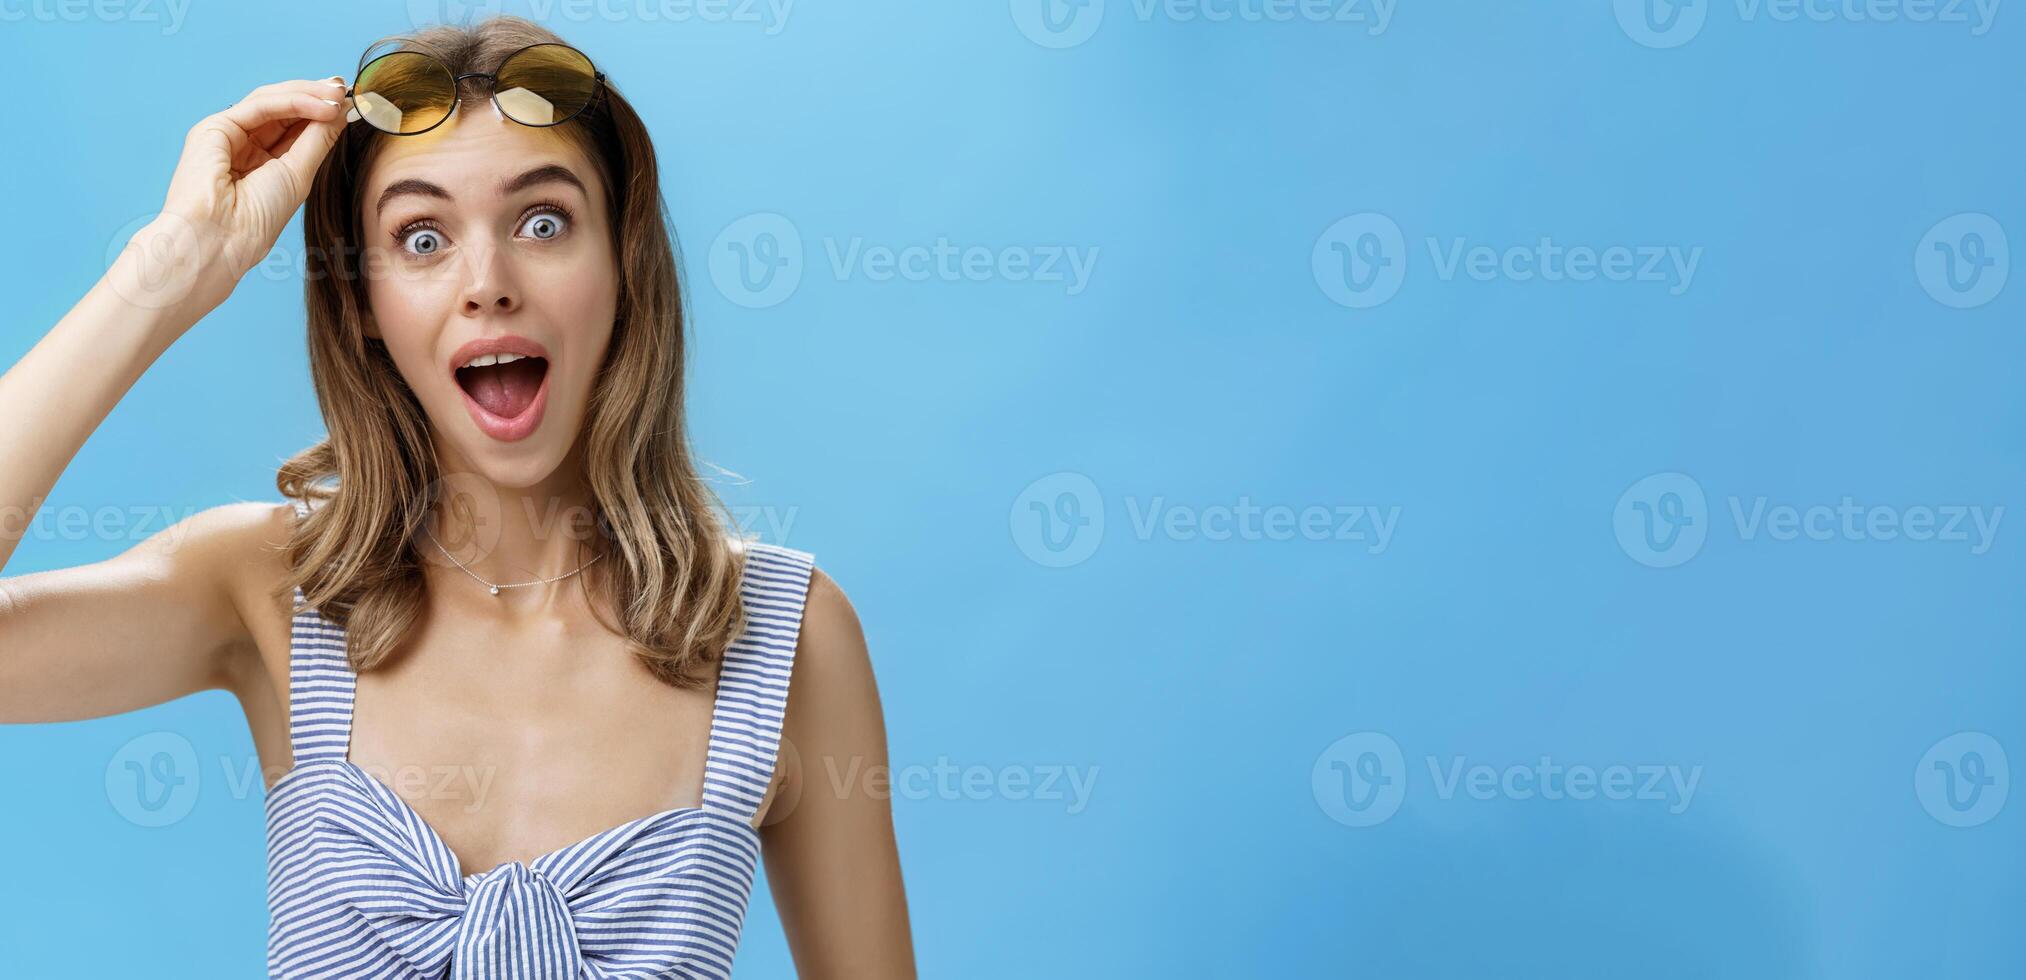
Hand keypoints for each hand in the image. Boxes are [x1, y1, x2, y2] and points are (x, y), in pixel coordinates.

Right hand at [109, 78, 349, 318]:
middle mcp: (244, 144)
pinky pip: (260, 105)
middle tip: (347, 90)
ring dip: (309, 94)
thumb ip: (318, 139)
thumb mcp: (300, 174)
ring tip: (339, 95)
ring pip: (272, 101)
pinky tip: (322, 105)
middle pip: (284, 109)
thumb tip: (341, 109)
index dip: (322, 112)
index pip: (295, 126)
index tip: (353, 103)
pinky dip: (293, 102)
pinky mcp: (214, 127)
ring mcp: (228, 134)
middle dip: (317, 97)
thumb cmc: (257, 220)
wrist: (219, 240)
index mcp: (262, 161)